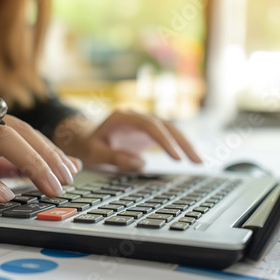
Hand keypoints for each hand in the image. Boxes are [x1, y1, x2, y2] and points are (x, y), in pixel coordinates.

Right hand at [0, 111, 80, 205]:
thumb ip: (16, 166)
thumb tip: (56, 168)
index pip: (26, 131)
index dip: (50, 150)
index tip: (70, 171)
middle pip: (18, 132)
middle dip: (47, 157)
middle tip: (65, 181)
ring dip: (30, 164)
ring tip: (48, 187)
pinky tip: (5, 195)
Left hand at [53, 110, 201, 169]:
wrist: (81, 138)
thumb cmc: (85, 145)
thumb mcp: (93, 153)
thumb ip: (114, 158)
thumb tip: (140, 164)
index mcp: (122, 117)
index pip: (150, 126)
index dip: (165, 141)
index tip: (176, 157)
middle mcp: (136, 115)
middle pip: (165, 125)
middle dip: (183, 143)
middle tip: (196, 161)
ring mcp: (142, 122)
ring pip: (170, 129)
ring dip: (185, 144)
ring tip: (198, 161)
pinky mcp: (146, 132)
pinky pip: (166, 136)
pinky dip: (178, 146)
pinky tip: (189, 157)